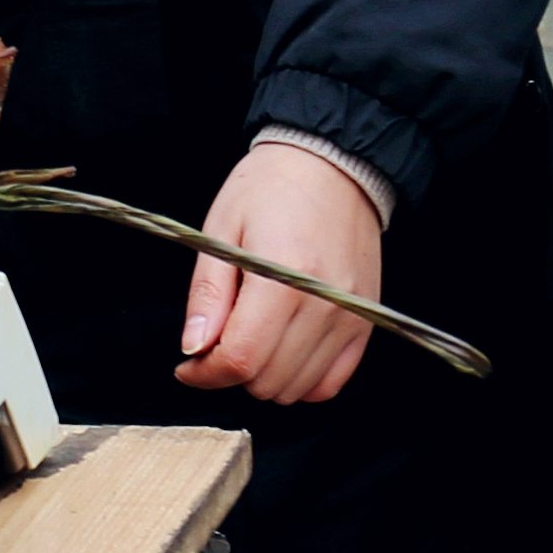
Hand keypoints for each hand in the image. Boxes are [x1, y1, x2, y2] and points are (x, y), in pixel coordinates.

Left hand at [172, 142, 381, 404]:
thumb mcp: (221, 231)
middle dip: (230, 372)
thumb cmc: (270, 188)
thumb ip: (207, 295)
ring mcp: (349, 318)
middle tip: (215, 344)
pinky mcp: (364, 322)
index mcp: (282, 279)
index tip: (188, 366)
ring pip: (297, 389)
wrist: (332, 163)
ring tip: (249, 341)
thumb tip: (194, 348)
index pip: (240, 359)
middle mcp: (323, 306)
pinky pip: (331, 382)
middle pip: (268, 381)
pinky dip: (302, 380)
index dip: (205, 373)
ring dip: (264, 378)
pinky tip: (281, 352)